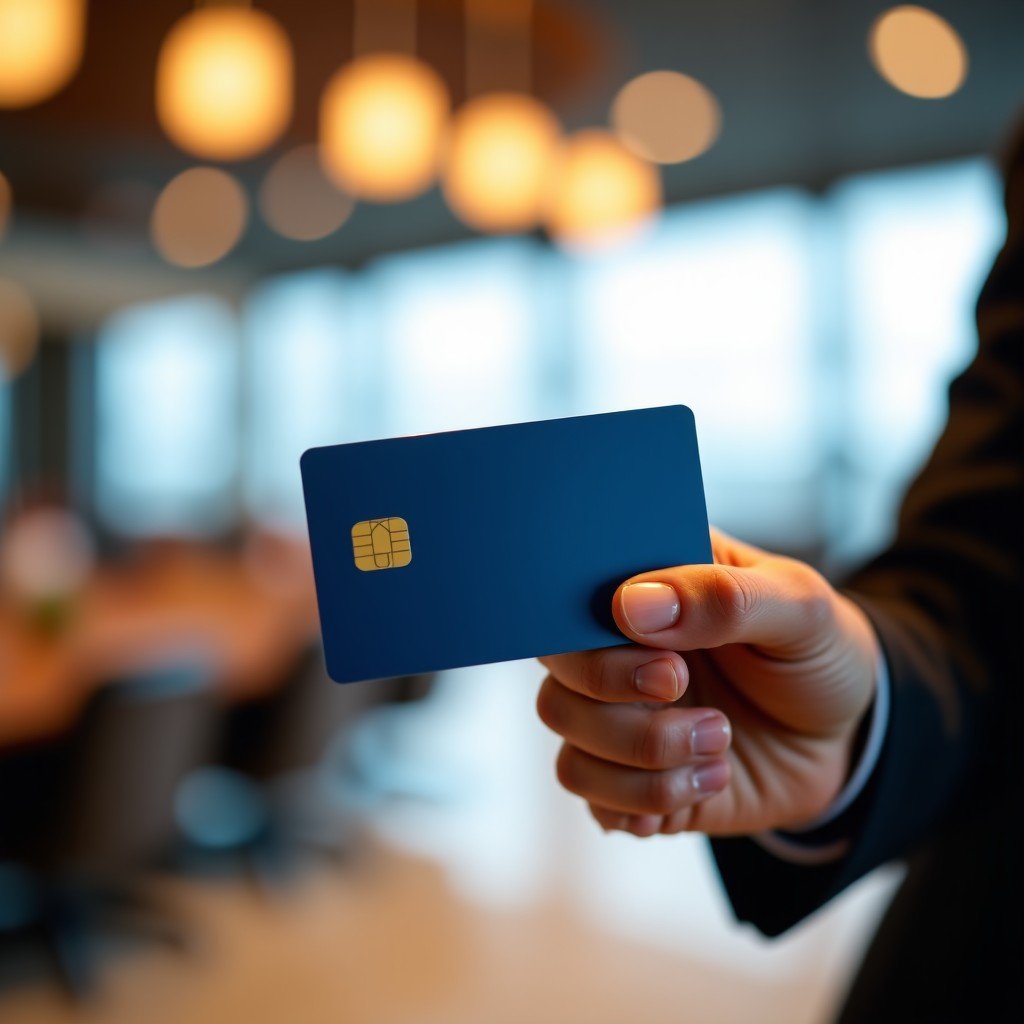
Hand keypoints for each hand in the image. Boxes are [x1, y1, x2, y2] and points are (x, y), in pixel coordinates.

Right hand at [536, 529, 879, 837]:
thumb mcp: (801, 608)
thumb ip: (724, 598)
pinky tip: (704, 785)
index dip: (596, 632)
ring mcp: (621, 717)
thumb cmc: (818, 655)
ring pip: (568, 743)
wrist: (850, 740)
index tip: (667, 654)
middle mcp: (618, 650)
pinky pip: (593, 800)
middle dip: (617, 693)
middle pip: (557, 675)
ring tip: (719, 747)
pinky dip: (644, 802)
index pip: (573, 597)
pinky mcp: (632, 778)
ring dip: (645, 757)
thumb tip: (633, 606)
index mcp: (649, 587)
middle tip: (685, 689)